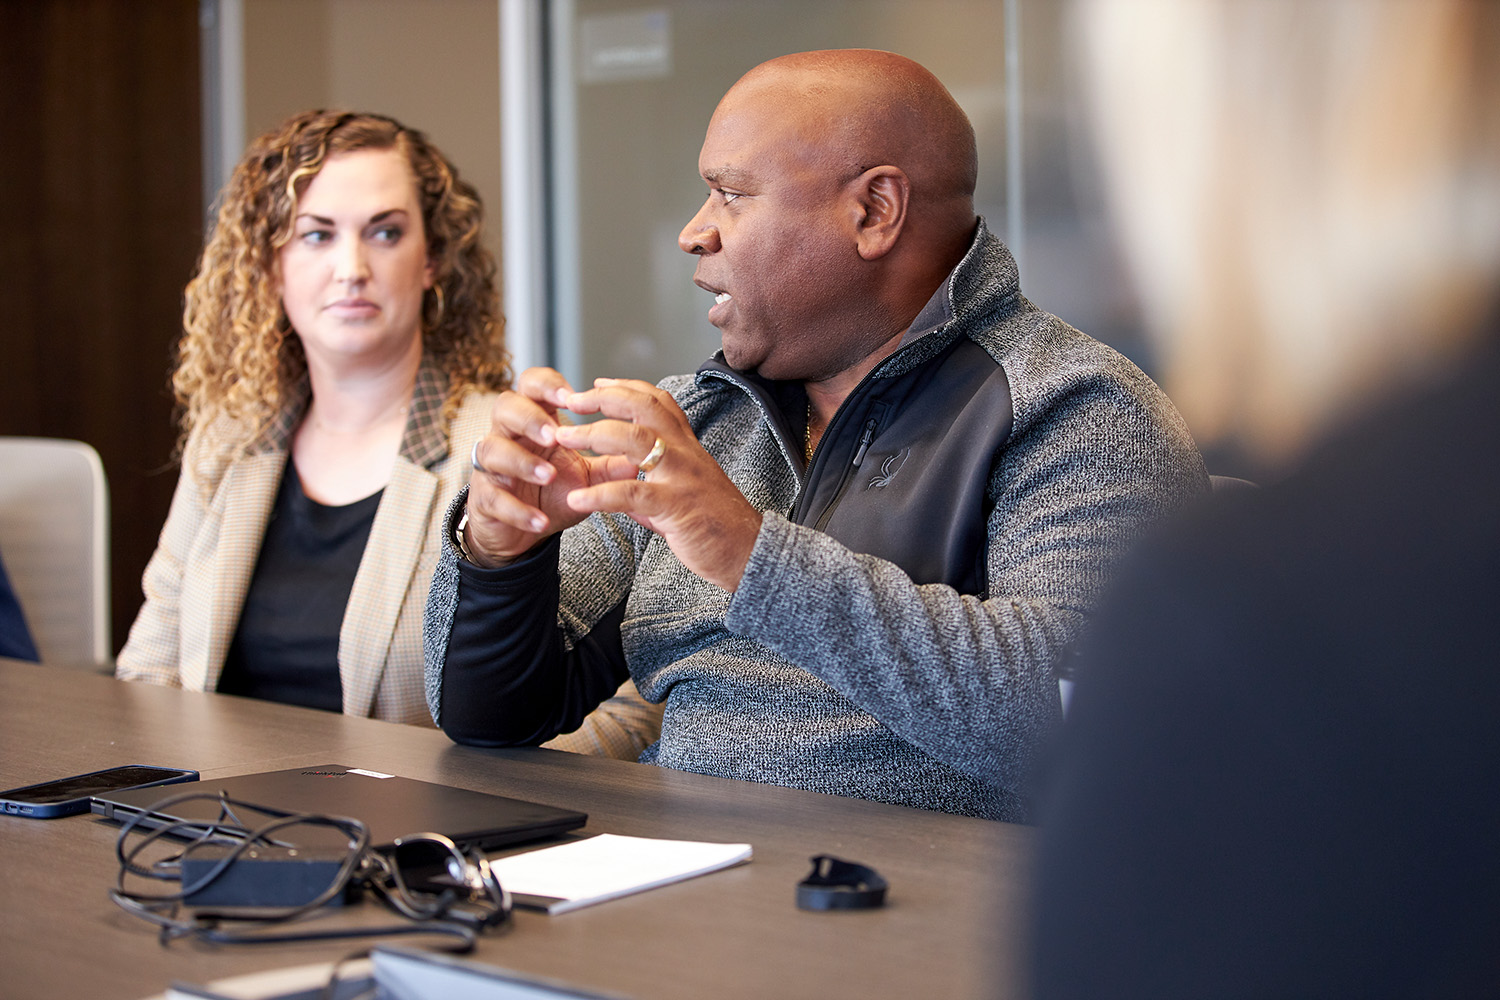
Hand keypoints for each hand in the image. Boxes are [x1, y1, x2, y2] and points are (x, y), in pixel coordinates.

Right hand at [464, 368, 640, 566]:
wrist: (525, 532)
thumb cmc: (553, 492)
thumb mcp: (586, 476)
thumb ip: (610, 461)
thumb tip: (644, 450)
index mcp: (535, 422)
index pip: (533, 385)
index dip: (548, 384)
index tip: (572, 395)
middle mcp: (508, 436)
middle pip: (504, 406)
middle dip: (529, 416)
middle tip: (554, 433)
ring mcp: (491, 467)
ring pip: (491, 449)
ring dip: (522, 461)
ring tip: (549, 476)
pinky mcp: (483, 499)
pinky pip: (493, 498)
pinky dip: (517, 509)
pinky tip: (539, 520)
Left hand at [552, 377, 763, 590]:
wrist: (749, 553)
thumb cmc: (717, 524)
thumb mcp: (685, 492)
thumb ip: (652, 483)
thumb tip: (621, 486)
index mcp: (687, 446)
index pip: (658, 401)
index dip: (625, 387)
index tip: (597, 384)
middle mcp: (685, 453)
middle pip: (643, 407)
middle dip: (603, 398)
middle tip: (570, 401)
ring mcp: (681, 477)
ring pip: (634, 439)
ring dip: (592, 434)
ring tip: (563, 439)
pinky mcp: (675, 507)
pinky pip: (631, 494)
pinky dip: (599, 496)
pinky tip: (576, 499)